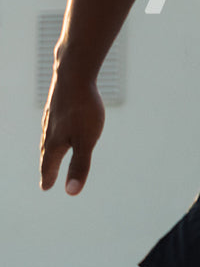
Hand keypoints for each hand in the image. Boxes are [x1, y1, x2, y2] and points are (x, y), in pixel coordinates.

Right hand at [39, 72, 106, 194]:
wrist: (74, 74)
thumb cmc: (82, 109)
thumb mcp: (86, 141)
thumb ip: (80, 166)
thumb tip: (71, 192)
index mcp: (55, 143)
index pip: (50, 166)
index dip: (49, 177)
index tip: (46, 187)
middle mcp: (49, 130)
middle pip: (48, 152)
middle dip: (48, 165)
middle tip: (47, 175)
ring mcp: (52, 116)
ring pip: (49, 136)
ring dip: (50, 148)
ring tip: (52, 154)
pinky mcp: (57, 104)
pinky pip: (54, 122)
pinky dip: (54, 131)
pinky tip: (59, 125)